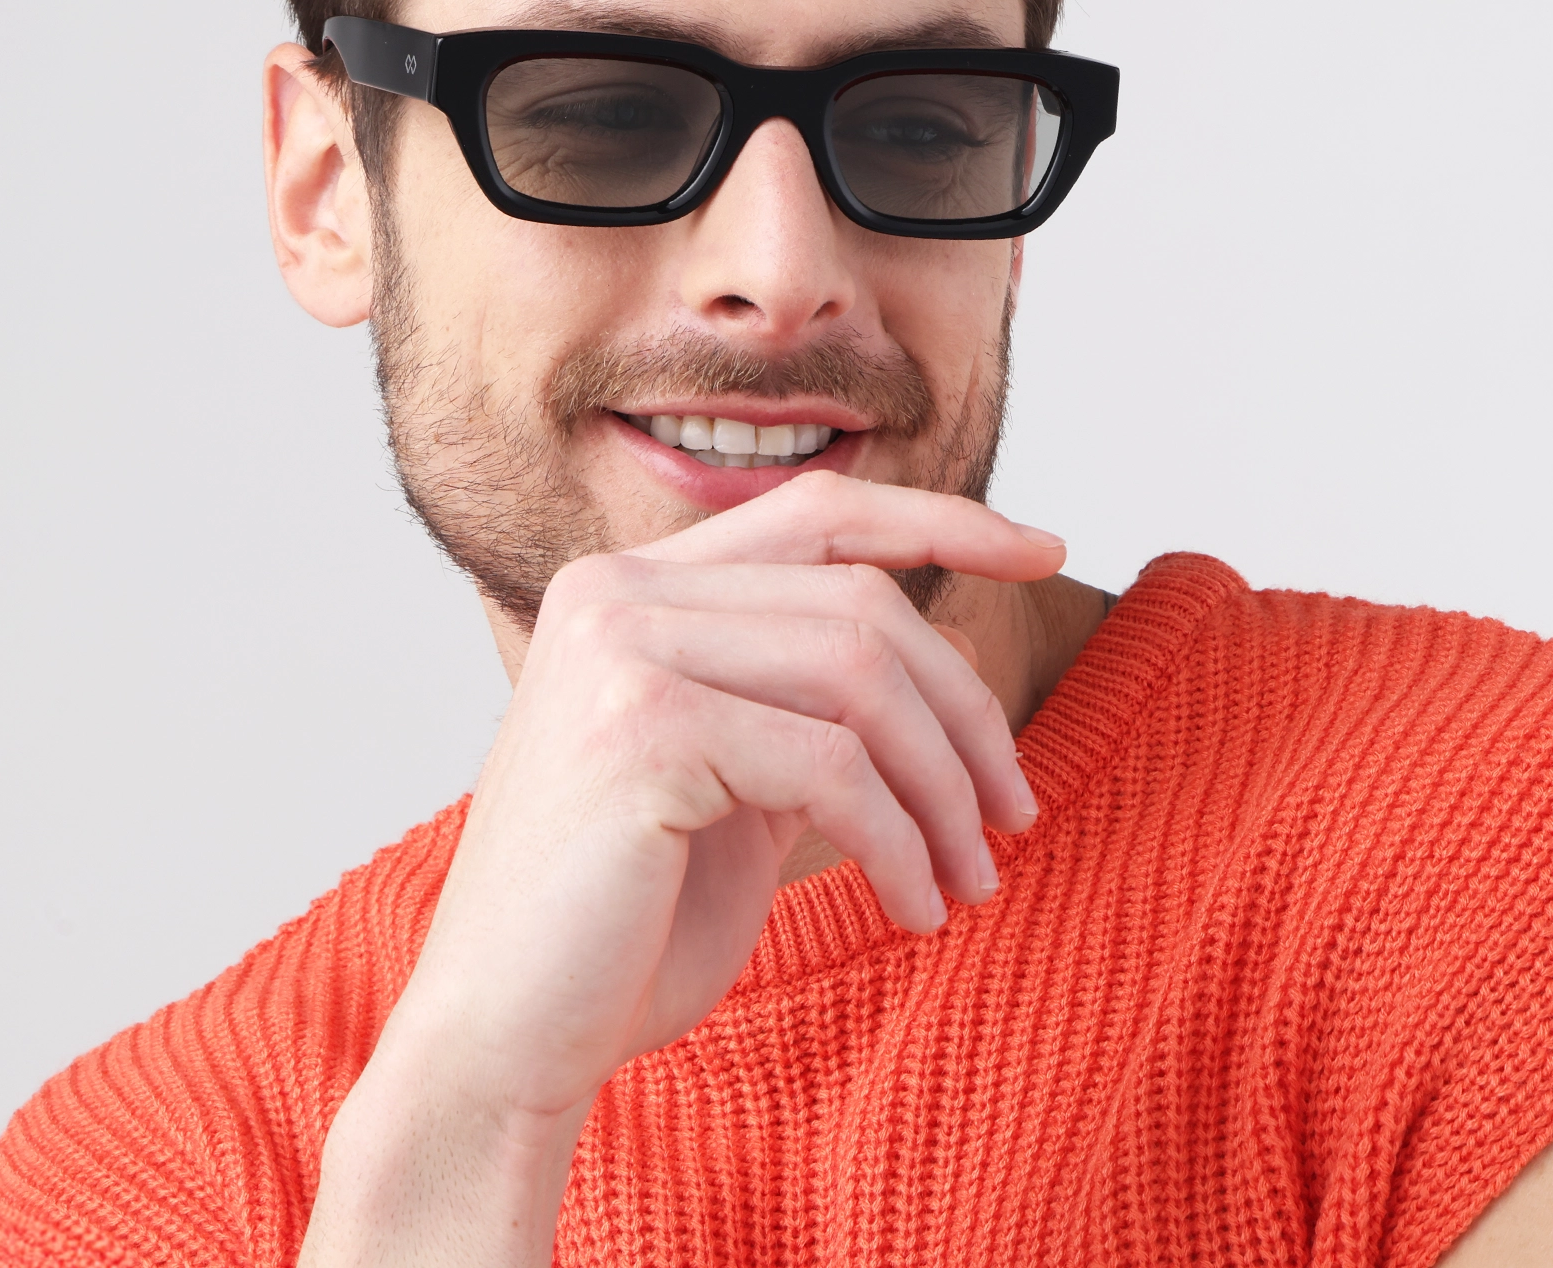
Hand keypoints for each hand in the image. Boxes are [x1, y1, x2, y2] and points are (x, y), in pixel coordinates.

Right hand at [297, 472, 1060, 1266]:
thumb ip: (807, 700)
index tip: (1047, 552)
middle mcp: (614, 592)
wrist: (504, 1040)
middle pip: (862, 604)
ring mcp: (620, 651)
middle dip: (967, 712)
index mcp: (627, 585)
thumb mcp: (735, 781)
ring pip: (861, 678)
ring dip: (945, 790)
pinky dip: (899, 845)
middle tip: (1015, 815)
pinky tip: (911, 910)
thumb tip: (954, 646)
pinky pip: (834, 770)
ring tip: (971, 879)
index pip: (817, 511)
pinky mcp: (641, 731)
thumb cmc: (621, 926)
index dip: (943, 519)